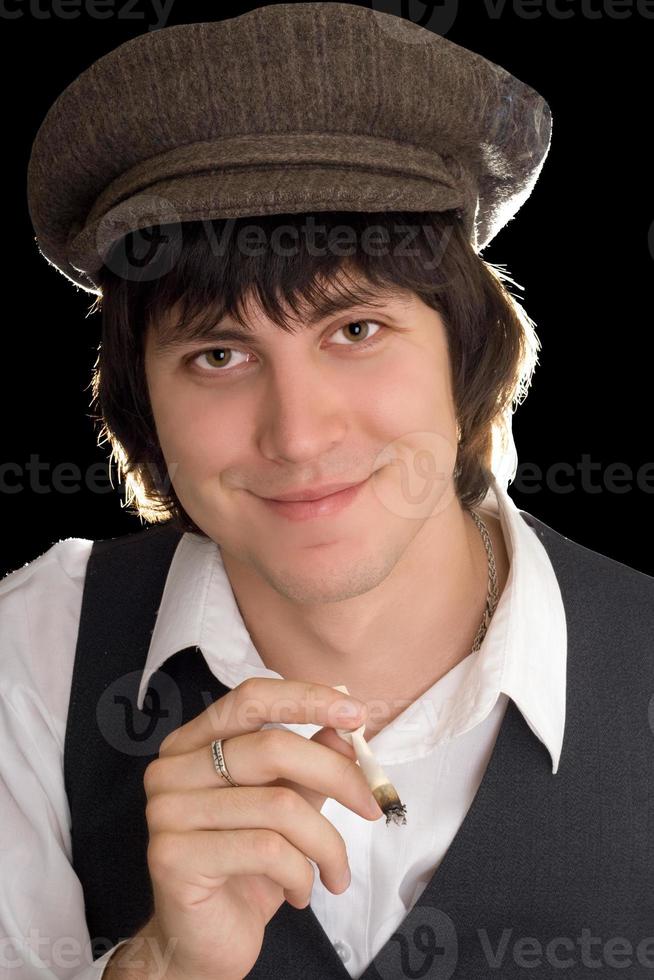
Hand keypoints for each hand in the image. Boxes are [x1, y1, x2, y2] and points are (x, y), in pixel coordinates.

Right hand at [141, 678, 382, 979]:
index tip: (358, 714)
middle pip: (272, 748)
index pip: (250, 698)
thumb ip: (308, 766)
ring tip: (336, 872)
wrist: (202, 945)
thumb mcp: (285, 808)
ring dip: (326, 844)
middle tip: (372, 806)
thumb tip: (346, 730)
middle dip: (337, 776)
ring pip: (279, 805)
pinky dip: (301, 874)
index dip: (306, 699)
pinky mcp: (173, 856)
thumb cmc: (245, 870)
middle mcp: (171, 769)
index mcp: (193, 743)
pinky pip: (266, 850)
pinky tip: (302, 893)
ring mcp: (167, 811)